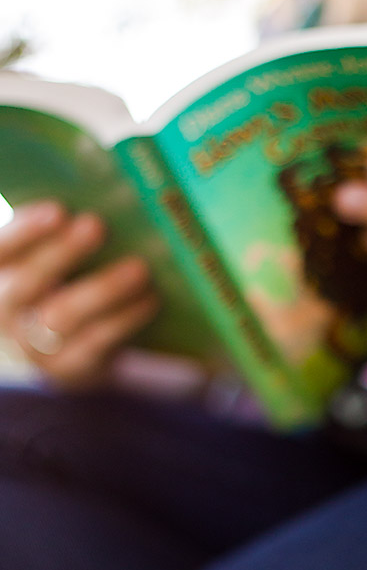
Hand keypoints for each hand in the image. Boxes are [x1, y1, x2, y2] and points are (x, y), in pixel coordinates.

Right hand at [0, 201, 158, 387]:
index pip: (1, 250)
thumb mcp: (46, 263)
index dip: (25, 230)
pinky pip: (94, 343)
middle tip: (97, 225)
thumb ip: (59, 237)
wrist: (53, 354)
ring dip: (103, 289)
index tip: (59, 209)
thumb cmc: (54, 289)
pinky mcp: (66, 370)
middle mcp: (4, 313)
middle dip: (61, 253)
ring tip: (139, 267)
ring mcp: (32, 347)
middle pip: (25, 284)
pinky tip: (149, 298)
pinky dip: (124, 319)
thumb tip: (112, 199)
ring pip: (62, 317)